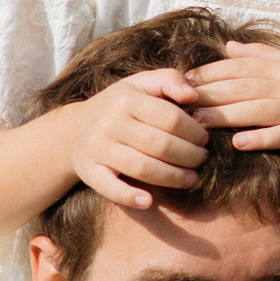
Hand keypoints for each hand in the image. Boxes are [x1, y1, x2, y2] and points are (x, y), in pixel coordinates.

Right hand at [68, 68, 207, 210]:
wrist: (74, 130)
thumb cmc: (119, 105)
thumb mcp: (141, 84)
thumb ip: (169, 79)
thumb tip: (192, 96)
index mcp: (127, 99)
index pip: (171, 118)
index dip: (195, 131)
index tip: (205, 138)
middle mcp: (110, 123)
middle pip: (161, 145)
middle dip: (190, 155)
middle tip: (203, 159)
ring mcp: (99, 149)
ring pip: (143, 168)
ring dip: (174, 177)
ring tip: (192, 178)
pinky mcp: (89, 172)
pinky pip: (110, 187)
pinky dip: (129, 196)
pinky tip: (148, 201)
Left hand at [186, 48, 279, 161]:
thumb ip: (262, 55)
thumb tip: (228, 47)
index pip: (239, 66)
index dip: (209, 73)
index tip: (182, 81)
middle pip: (242, 87)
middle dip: (209, 94)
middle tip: (179, 103)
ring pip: (257, 109)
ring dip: (226, 116)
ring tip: (199, 124)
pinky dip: (260, 138)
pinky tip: (239, 143)